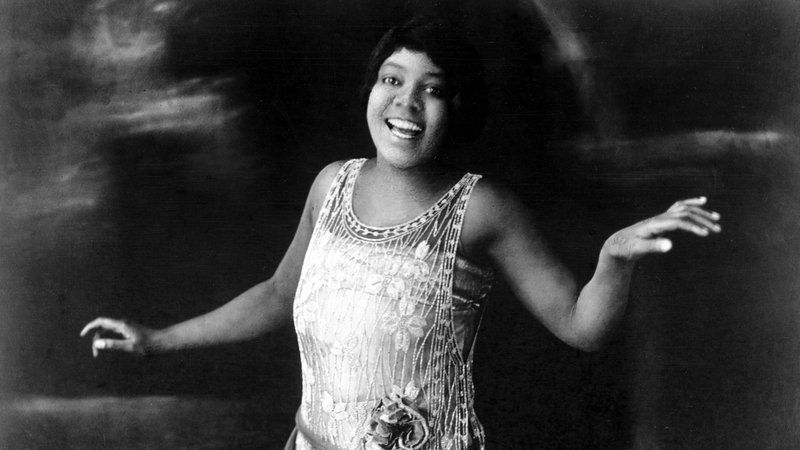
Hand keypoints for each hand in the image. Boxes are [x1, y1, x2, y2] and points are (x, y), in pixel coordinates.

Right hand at [80, 317, 154, 356]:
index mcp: (121, 325)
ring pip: (107, 330)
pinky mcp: (128, 330)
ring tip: (98, 353)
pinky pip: (113, 332)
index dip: (90, 326)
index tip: (82, 335)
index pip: (101, 321)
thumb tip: (96, 343)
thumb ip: (113, 345)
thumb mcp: (129, 347)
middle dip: (95, 338)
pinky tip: (107, 346)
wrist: (161, 342)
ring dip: (101, 339)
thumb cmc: (147, 346)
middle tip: (95, 353)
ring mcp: (126, 326)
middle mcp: (122, 323)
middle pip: (102, 326)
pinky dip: (107, 339)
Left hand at [604, 196, 720, 260]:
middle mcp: (659, 218)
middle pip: (684, 213)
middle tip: (718, 230)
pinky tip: (703, 201)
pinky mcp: (662, 219)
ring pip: (684, 209)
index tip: (705, 234)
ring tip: (717, 219)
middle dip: (702, 220)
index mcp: (654, 224)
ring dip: (701, 213)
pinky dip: (692, 203)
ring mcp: (661, 217)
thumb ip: (653, 247)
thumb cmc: (627, 248)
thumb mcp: (638, 250)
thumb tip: (670, 245)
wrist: (618, 243)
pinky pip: (679, 207)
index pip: (677, 222)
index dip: (692, 226)